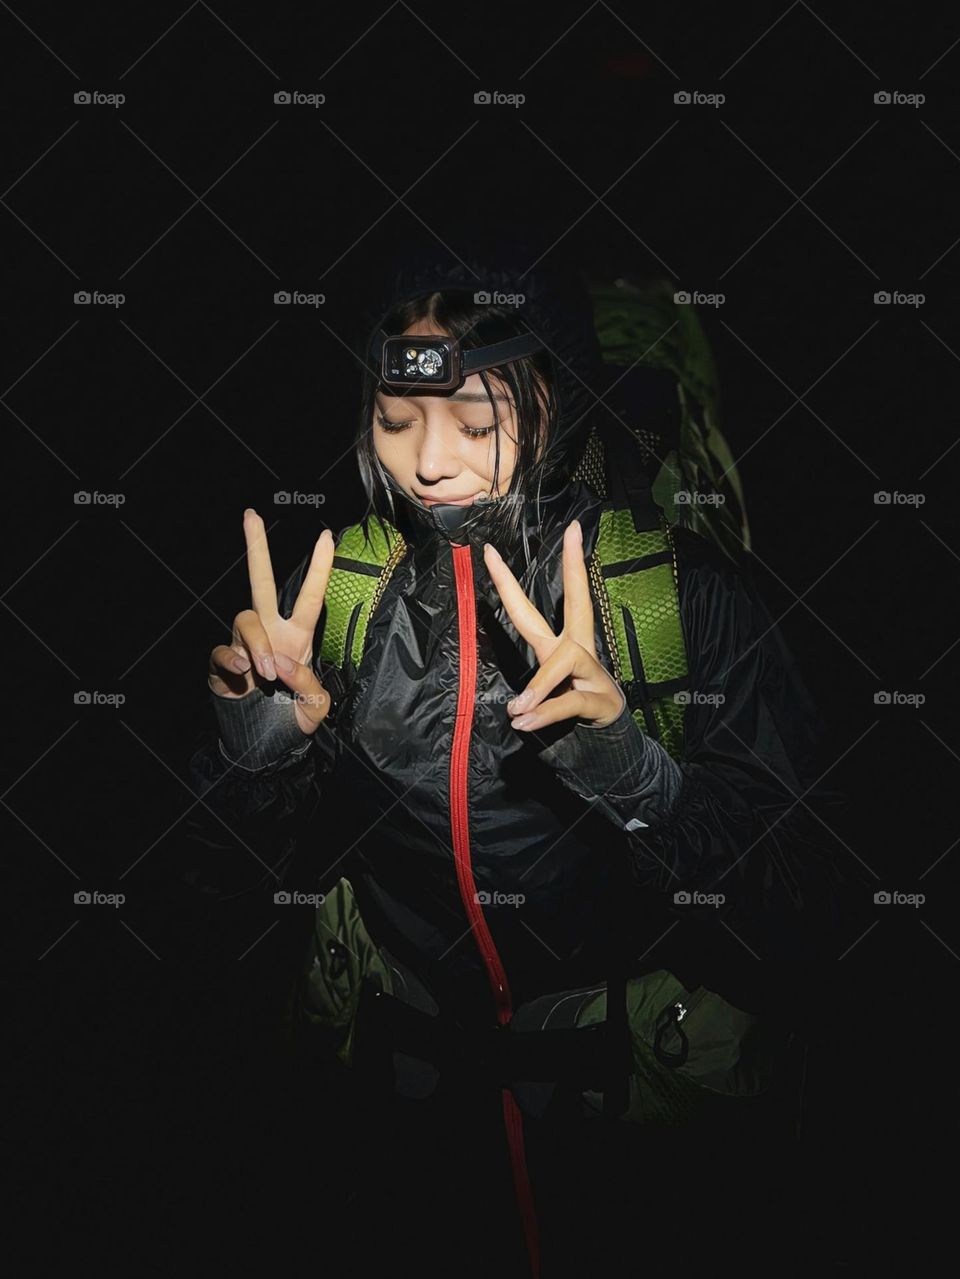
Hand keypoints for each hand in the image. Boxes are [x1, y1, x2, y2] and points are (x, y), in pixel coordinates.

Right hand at [207, 508, 335, 734]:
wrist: (264, 746)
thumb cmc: (294, 719)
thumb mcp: (316, 706)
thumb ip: (307, 683)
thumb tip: (281, 662)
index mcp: (298, 636)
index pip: (309, 596)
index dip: (319, 567)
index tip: (326, 535)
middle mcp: (269, 632)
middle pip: (260, 581)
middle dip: (256, 547)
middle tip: (251, 514)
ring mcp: (243, 645)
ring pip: (246, 619)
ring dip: (258, 644)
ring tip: (265, 674)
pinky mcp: (222, 663)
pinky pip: (223, 651)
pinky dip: (234, 664)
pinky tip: (244, 680)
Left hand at [482, 519, 625, 732]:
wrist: (607, 743)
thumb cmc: (574, 709)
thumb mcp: (547, 696)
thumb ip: (532, 694)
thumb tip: (514, 710)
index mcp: (565, 643)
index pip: (553, 602)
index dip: (546, 571)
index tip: (559, 533)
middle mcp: (578, 650)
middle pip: (578, 602)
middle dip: (573, 568)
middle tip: (570, 536)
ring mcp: (592, 673)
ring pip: (564, 661)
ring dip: (539, 686)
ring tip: (517, 710)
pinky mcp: (598, 700)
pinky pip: (567, 701)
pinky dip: (544, 713)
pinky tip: (524, 722)